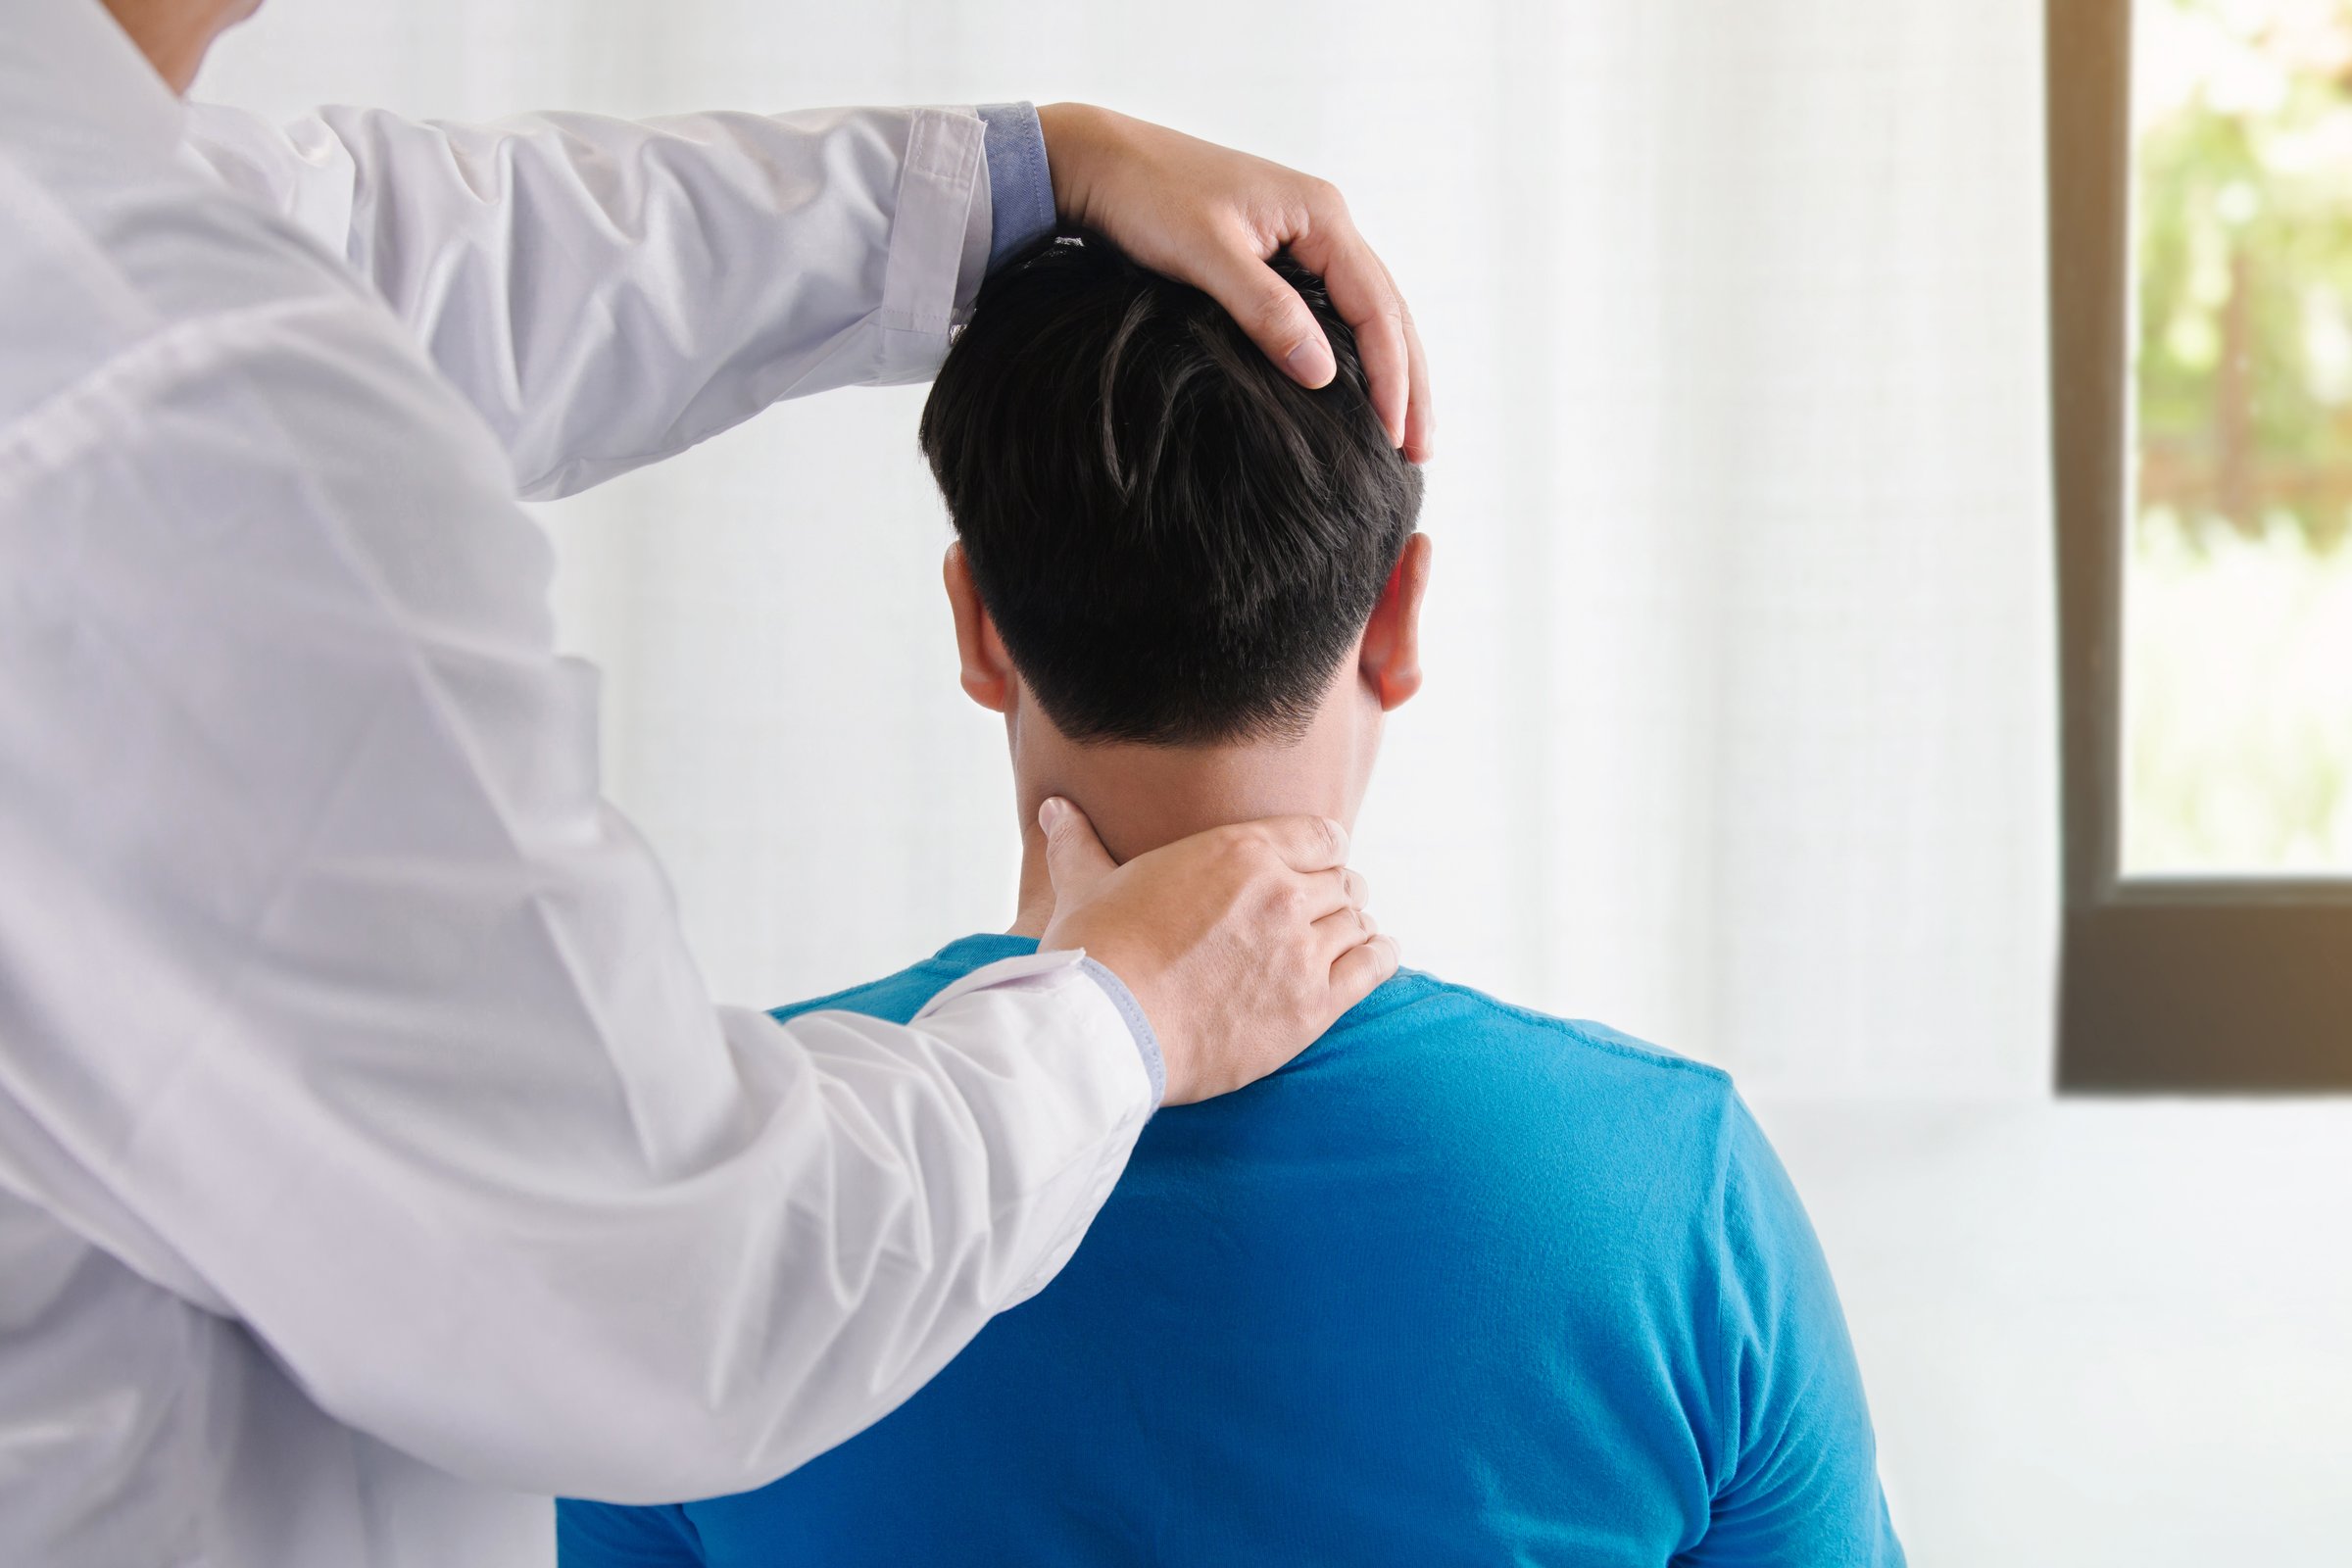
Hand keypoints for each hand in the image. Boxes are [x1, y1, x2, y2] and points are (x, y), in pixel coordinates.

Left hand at [1035, 102, 1433, 461]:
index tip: (1395, 436)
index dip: (1393, 376)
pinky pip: (1336, 307)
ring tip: (1404, 433)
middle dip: (1410, 383)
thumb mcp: (1206, 254)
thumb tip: (1324, 374)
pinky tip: (1356, 389)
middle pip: (1389, 311)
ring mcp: (1305, 235)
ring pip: (1369, 311)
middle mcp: (1325, 222)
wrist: (1099, 160)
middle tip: (1421, 450)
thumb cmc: (1146, 195)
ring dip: (1391, 371)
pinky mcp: (1279, 252)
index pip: (1377, 307)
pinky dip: (1355, 351)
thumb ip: (1266, 310)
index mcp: (1321, 215)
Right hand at [1036, 798, 1399, 1104]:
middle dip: (1336, 893)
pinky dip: (1379, 958)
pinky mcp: (1312, 1006)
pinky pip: (1371, 968)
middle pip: (1343, 881)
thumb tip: (1054, 810)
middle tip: (1326, 909)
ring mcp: (1301, 949)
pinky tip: (1378, 956)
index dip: (1322, 851)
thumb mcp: (1086, 887)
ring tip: (1349, 937)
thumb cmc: (1095, 955)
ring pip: (1358, 923)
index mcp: (1239, 850)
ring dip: (1354, 927)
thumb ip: (1079, 844)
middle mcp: (1281, 892)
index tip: (1317, 865)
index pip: (1320, 836)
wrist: (1106, 1028)